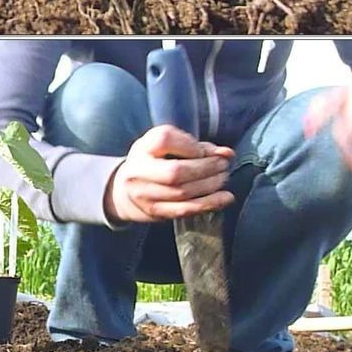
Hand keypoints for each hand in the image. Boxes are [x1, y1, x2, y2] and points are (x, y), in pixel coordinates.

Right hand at [105, 126, 234, 223]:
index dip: (190, 145)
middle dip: (206, 168)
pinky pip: (184, 210)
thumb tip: (227, 154)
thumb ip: (197, 146)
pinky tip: (225, 198)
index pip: (166, 140)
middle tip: (222, 165)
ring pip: (182, 192)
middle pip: (175, 171)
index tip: (204, 149)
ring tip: (223, 178)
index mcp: (143, 147)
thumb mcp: (168, 146)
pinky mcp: (154, 212)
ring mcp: (144, 194)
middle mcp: (138, 171)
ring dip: (210, 185)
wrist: (124, 190)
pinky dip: (209, 204)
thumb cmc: (153, 161)